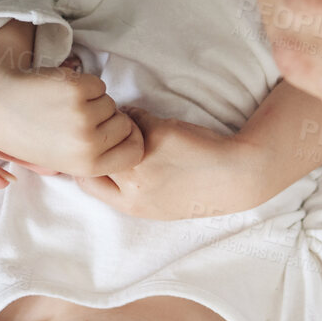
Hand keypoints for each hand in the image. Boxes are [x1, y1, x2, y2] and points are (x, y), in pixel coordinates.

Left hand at [0, 23, 144, 177]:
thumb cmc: (31, 134)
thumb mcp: (64, 160)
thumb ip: (97, 156)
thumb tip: (132, 143)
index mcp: (88, 166)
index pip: (135, 151)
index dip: (127, 139)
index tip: (111, 133)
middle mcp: (88, 144)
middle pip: (124, 125)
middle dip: (107, 118)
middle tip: (76, 120)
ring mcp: (82, 116)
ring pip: (110, 102)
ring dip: (92, 100)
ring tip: (63, 107)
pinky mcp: (75, 89)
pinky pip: (97, 84)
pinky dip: (83, 84)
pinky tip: (60, 93)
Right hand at [75, 110, 271, 220]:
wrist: (235, 177)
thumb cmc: (200, 189)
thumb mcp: (158, 203)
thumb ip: (132, 189)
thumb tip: (104, 166)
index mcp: (132, 205)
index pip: (87, 183)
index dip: (86, 164)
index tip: (92, 152)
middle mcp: (133, 187)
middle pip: (93, 156)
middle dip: (97, 140)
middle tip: (108, 131)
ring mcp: (143, 161)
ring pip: (113, 132)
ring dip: (119, 123)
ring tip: (134, 125)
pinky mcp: (157, 136)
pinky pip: (136, 117)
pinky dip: (140, 115)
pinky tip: (157, 121)